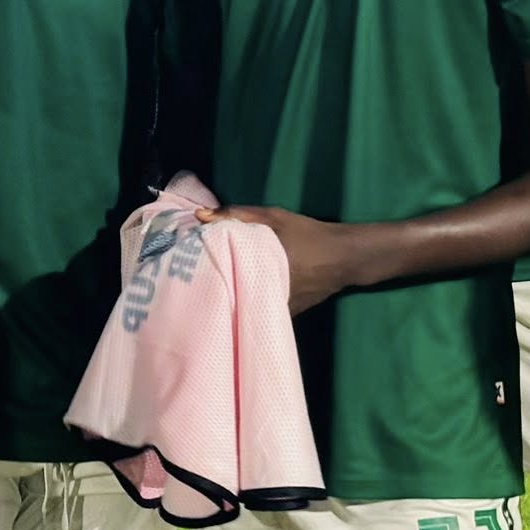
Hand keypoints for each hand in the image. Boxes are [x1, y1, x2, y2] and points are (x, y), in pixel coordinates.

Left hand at [199, 204, 354, 314]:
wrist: (345, 257)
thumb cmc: (308, 234)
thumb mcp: (273, 218)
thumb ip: (236, 215)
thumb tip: (199, 215)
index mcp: (260, 270)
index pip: (223, 280)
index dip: (202, 279)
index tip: (185, 274)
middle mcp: (267, 294)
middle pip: (231, 297)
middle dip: (212, 291)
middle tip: (190, 284)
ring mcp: (279, 308)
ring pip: (245, 307)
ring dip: (230, 300)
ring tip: (206, 292)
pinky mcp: (287, 314)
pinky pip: (260, 311)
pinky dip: (248, 305)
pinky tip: (235, 297)